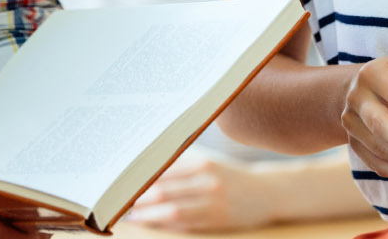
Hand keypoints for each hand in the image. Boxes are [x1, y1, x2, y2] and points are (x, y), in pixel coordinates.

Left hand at [125, 154, 271, 231]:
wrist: (268, 192)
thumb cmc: (229, 176)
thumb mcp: (209, 163)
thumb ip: (180, 163)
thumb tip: (142, 169)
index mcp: (203, 161)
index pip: (161, 170)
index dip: (138, 179)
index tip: (121, 183)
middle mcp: (208, 180)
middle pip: (163, 190)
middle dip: (138, 198)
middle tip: (119, 203)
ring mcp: (214, 202)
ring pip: (172, 210)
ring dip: (149, 215)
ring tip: (133, 216)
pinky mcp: (219, 220)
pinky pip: (186, 224)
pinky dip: (166, 225)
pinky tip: (154, 224)